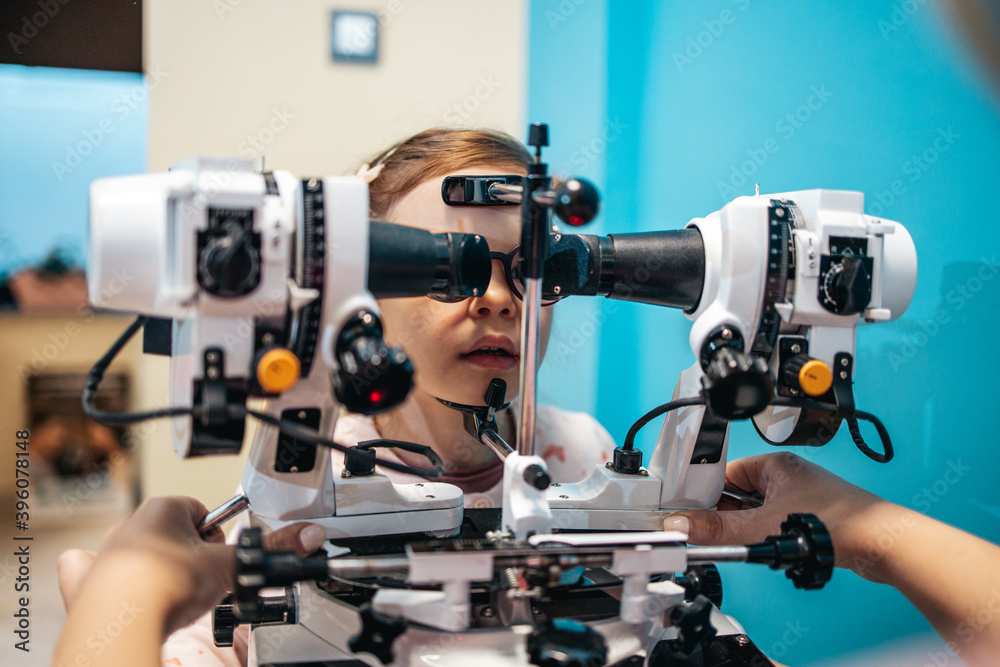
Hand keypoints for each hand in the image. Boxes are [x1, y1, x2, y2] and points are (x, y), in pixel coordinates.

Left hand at [57, 497, 327, 628]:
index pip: (203, 511)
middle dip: (190, 553)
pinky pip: (88, 567)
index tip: (223, 556)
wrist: (122, 620)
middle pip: (172, 531)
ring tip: (171, 593)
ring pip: (137, 550)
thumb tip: (307, 536)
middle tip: (203, 579)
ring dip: (156, 566)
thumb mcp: (231, 566)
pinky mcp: (86, 582)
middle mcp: (132, 524)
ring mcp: (106, 553)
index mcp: (165, 508)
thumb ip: (272, 551)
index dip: (218, 536)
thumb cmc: (169, 585)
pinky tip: (117, 586)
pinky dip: (101, 575)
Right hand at [663, 452, 900, 579]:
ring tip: (756, 541)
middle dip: (727, 516)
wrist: (883, 543)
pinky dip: (768, 539)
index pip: (723, 472)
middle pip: (738, 496)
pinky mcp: (811, 520)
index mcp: (773, 465)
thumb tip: (683, 526)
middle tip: (719, 532)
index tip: (687, 510)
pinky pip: (774, 527)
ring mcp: (799, 499)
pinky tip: (773, 549)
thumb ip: (718, 530)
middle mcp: (786, 478)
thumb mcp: (761, 528)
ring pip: (756, 515)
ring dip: (749, 531)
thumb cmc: (837, 520)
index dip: (703, 492)